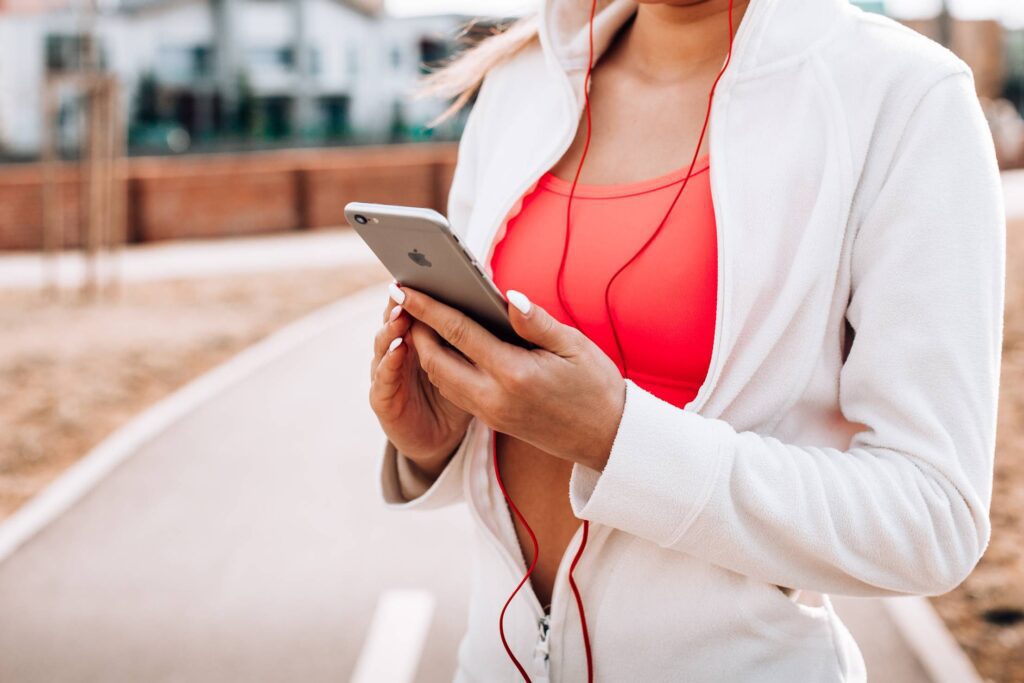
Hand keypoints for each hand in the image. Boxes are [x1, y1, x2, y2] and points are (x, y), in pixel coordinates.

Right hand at [369, 282, 473, 477]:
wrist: (442, 438)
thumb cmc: (465, 393)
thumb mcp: (478, 362)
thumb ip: (482, 332)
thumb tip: (501, 296)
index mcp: (424, 336)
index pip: (419, 307)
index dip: (423, 290)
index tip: (431, 268)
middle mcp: (400, 349)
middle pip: (395, 319)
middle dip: (401, 302)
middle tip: (410, 283)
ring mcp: (388, 374)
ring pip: (384, 344)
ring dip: (391, 326)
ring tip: (403, 312)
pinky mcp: (383, 400)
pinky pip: (382, 379)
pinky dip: (387, 362)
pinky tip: (398, 349)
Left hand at [393, 282, 626, 470]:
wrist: (607, 439)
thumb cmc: (596, 387)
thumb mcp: (574, 346)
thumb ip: (536, 321)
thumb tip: (507, 296)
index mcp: (514, 374)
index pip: (459, 334)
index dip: (428, 308)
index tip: (405, 288)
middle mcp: (494, 398)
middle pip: (436, 361)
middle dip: (416, 330)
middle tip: (405, 300)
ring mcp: (491, 413)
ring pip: (441, 379)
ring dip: (425, 350)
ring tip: (419, 319)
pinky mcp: (492, 421)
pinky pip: (455, 392)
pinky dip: (442, 367)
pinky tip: (445, 347)